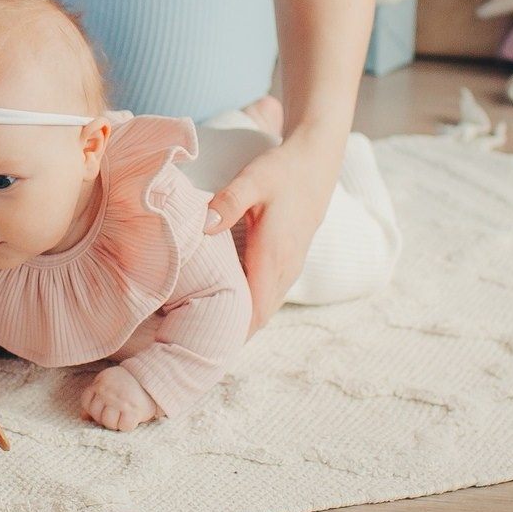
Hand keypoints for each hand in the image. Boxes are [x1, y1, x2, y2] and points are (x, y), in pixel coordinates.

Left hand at [82, 365, 162, 431]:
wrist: (154, 378)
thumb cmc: (129, 386)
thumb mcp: (110, 387)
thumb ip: (96, 400)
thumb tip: (83, 418)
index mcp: (101, 383)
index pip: (86, 402)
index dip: (94, 408)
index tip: (105, 407)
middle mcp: (108, 392)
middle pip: (96, 415)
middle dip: (104, 418)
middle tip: (116, 414)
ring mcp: (120, 401)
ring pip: (108, 423)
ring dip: (115, 424)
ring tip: (123, 417)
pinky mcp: (133, 410)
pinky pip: (124, 426)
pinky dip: (127, 426)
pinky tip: (131, 419)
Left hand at [207, 123, 345, 331]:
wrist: (316, 161)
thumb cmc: (282, 170)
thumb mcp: (252, 180)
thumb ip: (228, 203)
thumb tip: (204, 226)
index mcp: (274, 256)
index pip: (254, 311)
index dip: (232, 333)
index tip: (205, 349)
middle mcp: (285, 269)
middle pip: (259, 317)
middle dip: (231, 335)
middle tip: (196, 350)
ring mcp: (291, 267)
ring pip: (266, 308)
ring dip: (242, 321)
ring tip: (207, 333)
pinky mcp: (290, 261)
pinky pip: (270, 295)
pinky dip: (251, 306)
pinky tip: (227, 304)